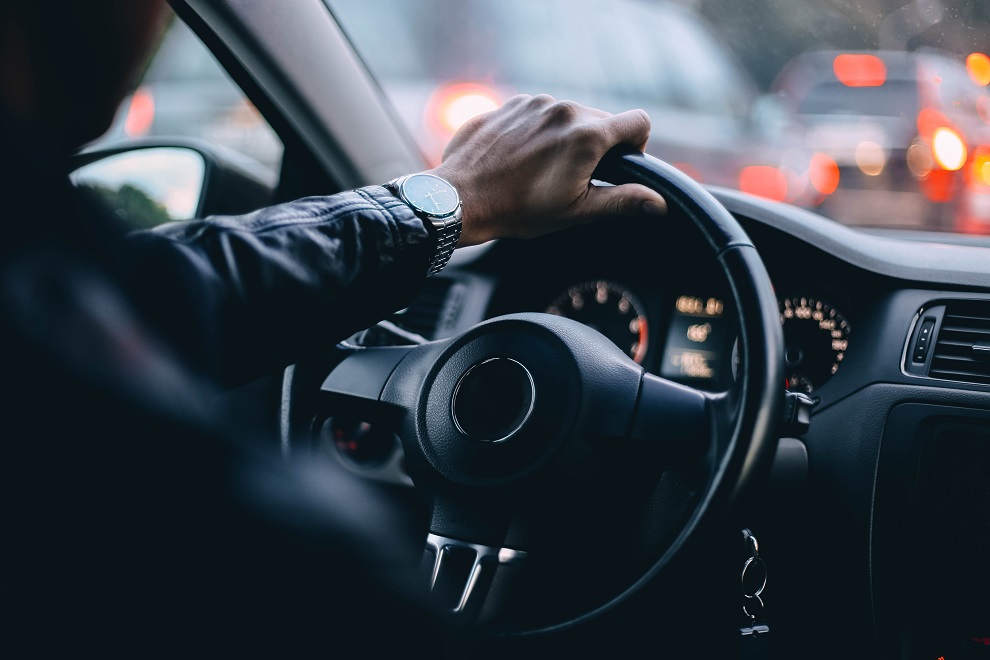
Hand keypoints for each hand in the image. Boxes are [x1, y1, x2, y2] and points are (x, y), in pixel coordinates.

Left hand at [430, 94, 667, 246]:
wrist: (460, 198)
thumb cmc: (517, 209)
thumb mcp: (575, 212)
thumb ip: (621, 202)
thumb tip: (658, 203)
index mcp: (586, 135)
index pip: (639, 121)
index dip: (637, 146)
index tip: (618, 167)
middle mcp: (563, 109)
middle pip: (602, 120)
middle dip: (597, 146)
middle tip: (573, 179)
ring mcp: (534, 103)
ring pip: (568, 116)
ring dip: (565, 138)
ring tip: (541, 171)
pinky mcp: (511, 104)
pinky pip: (539, 113)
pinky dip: (538, 132)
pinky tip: (520, 159)